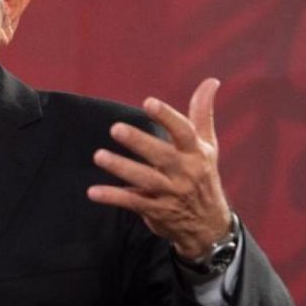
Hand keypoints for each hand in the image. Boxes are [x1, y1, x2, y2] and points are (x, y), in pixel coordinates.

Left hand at [87, 79, 231, 261]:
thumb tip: (211, 80)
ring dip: (121, 168)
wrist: (208, 225)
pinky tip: (93, 192)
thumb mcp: (207, 146)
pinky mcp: (156, 210)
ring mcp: (170, 193)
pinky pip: (133, 203)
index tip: (148, 102)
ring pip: (145, 180)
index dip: (167, 117)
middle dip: (139, 142)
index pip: (184, 132)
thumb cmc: (203, 176)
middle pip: (162, 155)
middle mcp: (185, 172)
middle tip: (116, 128)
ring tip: (98, 156)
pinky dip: (113, 197)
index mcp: (196, 153)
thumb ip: (202, 113)